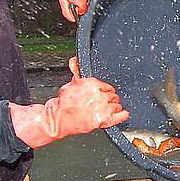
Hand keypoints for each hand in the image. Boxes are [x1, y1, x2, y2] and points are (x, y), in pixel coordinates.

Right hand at [9, 58, 127, 147]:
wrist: (58, 118)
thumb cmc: (64, 103)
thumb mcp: (71, 83)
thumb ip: (77, 71)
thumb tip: (75, 60)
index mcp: (93, 84)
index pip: (108, 87)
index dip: (105, 91)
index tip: (101, 94)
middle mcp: (99, 95)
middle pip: (114, 96)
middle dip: (108, 99)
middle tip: (100, 104)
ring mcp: (103, 108)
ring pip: (117, 105)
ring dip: (113, 108)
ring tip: (104, 110)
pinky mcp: (104, 120)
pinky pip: (121, 116)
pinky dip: (122, 115)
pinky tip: (119, 114)